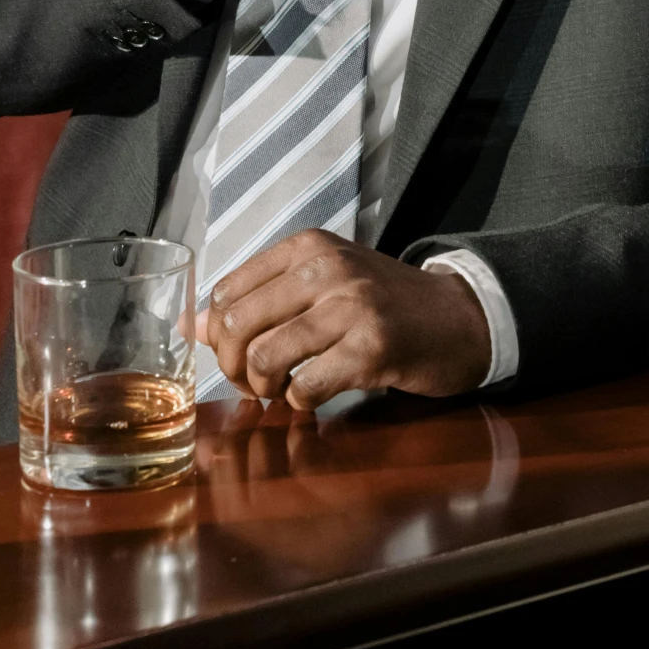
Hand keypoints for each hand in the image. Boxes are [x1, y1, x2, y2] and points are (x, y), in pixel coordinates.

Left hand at [197, 231, 491, 406]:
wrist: (457, 317)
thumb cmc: (381, 302)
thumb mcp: (321, 285)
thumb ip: (260, 299)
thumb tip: (191, 325)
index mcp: (309, 246)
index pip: (228, 291)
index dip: (221, 334)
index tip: (240, 354)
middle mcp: (328, 267)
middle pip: (237, 325)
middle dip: (234, 367)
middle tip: (254, 384)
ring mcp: (352, 306)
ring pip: (265, 357)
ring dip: (265, 389)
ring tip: (284, 391)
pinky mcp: (373, 347)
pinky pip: (305, 387)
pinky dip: (300, 402)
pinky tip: (316, 396)